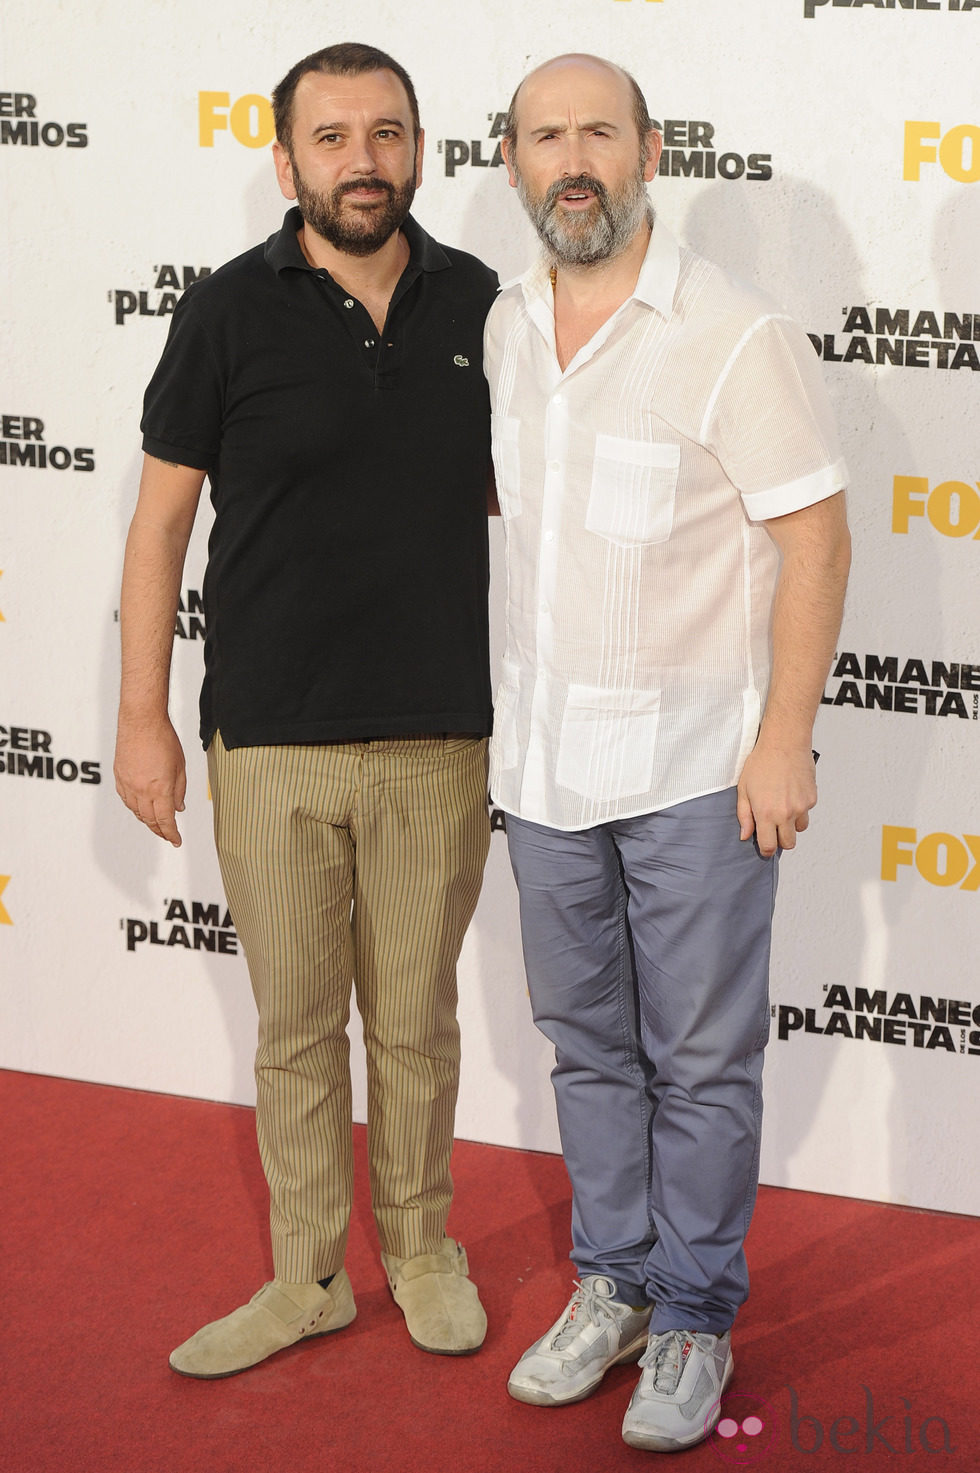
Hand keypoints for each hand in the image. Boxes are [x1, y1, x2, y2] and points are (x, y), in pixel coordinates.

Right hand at [114, 716, 186, 846]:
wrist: (141, 721)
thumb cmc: (162, 738)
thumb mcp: (180, 767)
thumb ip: (180, 790)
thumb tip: (179, 807)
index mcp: (160, 789)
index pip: (166, 821)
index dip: (171, 834)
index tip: (176, 840)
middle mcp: (141, 790)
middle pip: (150, 820)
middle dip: (160, 830)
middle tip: (167, 834)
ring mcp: (128, 784)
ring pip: (136, 812)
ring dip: (147, 820)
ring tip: (155, 823)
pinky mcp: (119, 777)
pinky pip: (126, 800)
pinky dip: (134, 808)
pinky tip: (140, 808)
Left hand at [736, 744, 816, 856]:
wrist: (784, 743)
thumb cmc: (762, 763)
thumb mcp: (744, 789)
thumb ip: (744, 815)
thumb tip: (745, 835)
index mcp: (766, 813)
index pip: (769, 846)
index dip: (766, 849)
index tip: (764, 846)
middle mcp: (786, 813)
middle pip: (788, 843)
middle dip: (780, 840)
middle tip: (773, 828)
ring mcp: (802, 807)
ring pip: (799, 829)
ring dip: (791, 824)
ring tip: (782, 806)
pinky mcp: (812, 799)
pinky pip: (806, 813)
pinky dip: (800, 809)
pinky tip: (790, 793)